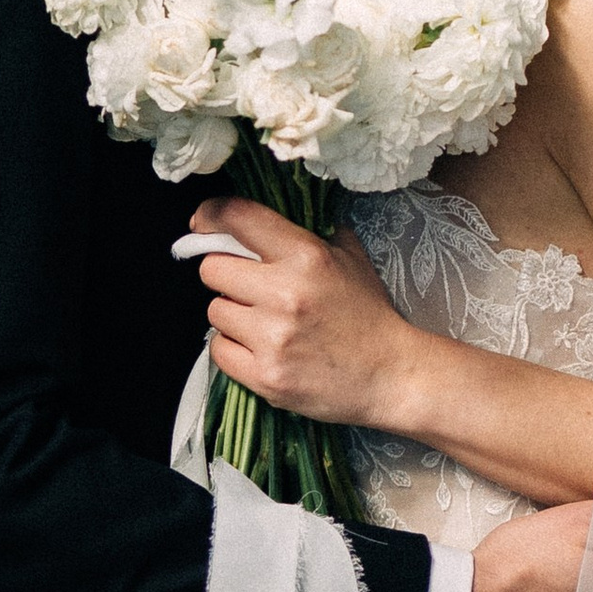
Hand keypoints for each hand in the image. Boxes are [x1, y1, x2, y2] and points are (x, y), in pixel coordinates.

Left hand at [186, 201, 412, 427]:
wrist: (390, 375)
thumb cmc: (368, 315)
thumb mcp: (349, 257)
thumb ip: (309, 232)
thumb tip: (263, 218)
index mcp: (306, 256)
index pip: (237, 218)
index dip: (210, 216)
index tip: (202, 222)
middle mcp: (284, 293)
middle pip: (212, 269)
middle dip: (225, 275)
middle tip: (246, 287)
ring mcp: (272, 337)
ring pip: (215, 311)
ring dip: (232, 315)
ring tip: (263, 323)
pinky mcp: (265, 376)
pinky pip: (219, 350)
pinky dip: (233, 349)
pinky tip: (260, 348)